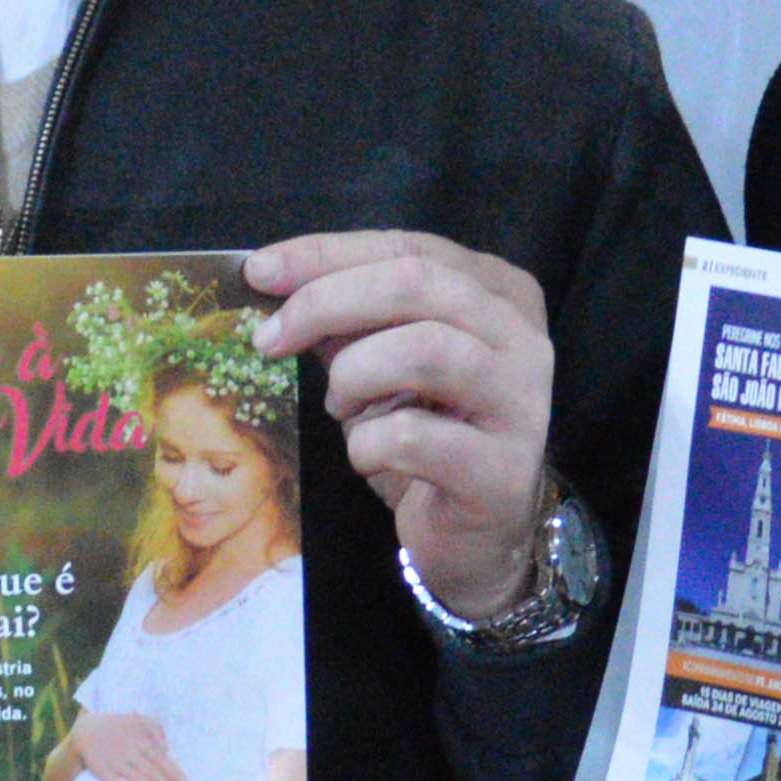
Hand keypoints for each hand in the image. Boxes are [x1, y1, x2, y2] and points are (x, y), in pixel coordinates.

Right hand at [62, 710, 184, 780]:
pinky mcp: (102, 770)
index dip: (173, 771)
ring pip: (136, 779)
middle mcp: (128, 751)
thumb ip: (154, 728)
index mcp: (138, 739)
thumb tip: (167, 747)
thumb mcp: (136, 719)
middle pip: (151, 771)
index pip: (160, 757)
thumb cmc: (116, 725)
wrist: (86, 729)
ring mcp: (115, 762)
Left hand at [245, 229, 557, 619]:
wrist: (473, 533)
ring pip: (424, 348)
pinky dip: (367, 444)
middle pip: (416, 283)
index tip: (258, 273)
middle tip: (269, 340)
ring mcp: (521, 401)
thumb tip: (268, 276)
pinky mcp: (500, 469)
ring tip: (339, 405)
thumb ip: (343, 314)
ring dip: (355, 375)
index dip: (326, 254)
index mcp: (498, 292)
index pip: (408, 247)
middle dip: (326, 303)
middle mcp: (522, 336)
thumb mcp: (381, 358)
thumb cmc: (425, 432)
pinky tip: (367, 456)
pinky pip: (413, 435)